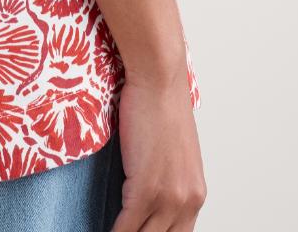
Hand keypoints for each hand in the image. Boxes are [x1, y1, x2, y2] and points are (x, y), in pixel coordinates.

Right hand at [112, 72, 206, 229]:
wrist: (159, 80)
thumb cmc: (162, 106)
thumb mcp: (173, 153)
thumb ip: (167, 181)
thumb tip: (147, 199)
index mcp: (195, 194)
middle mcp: (187, 201)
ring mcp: (168, 198)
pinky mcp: (146, 189)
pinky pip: (127, 228)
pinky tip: (101, 231)